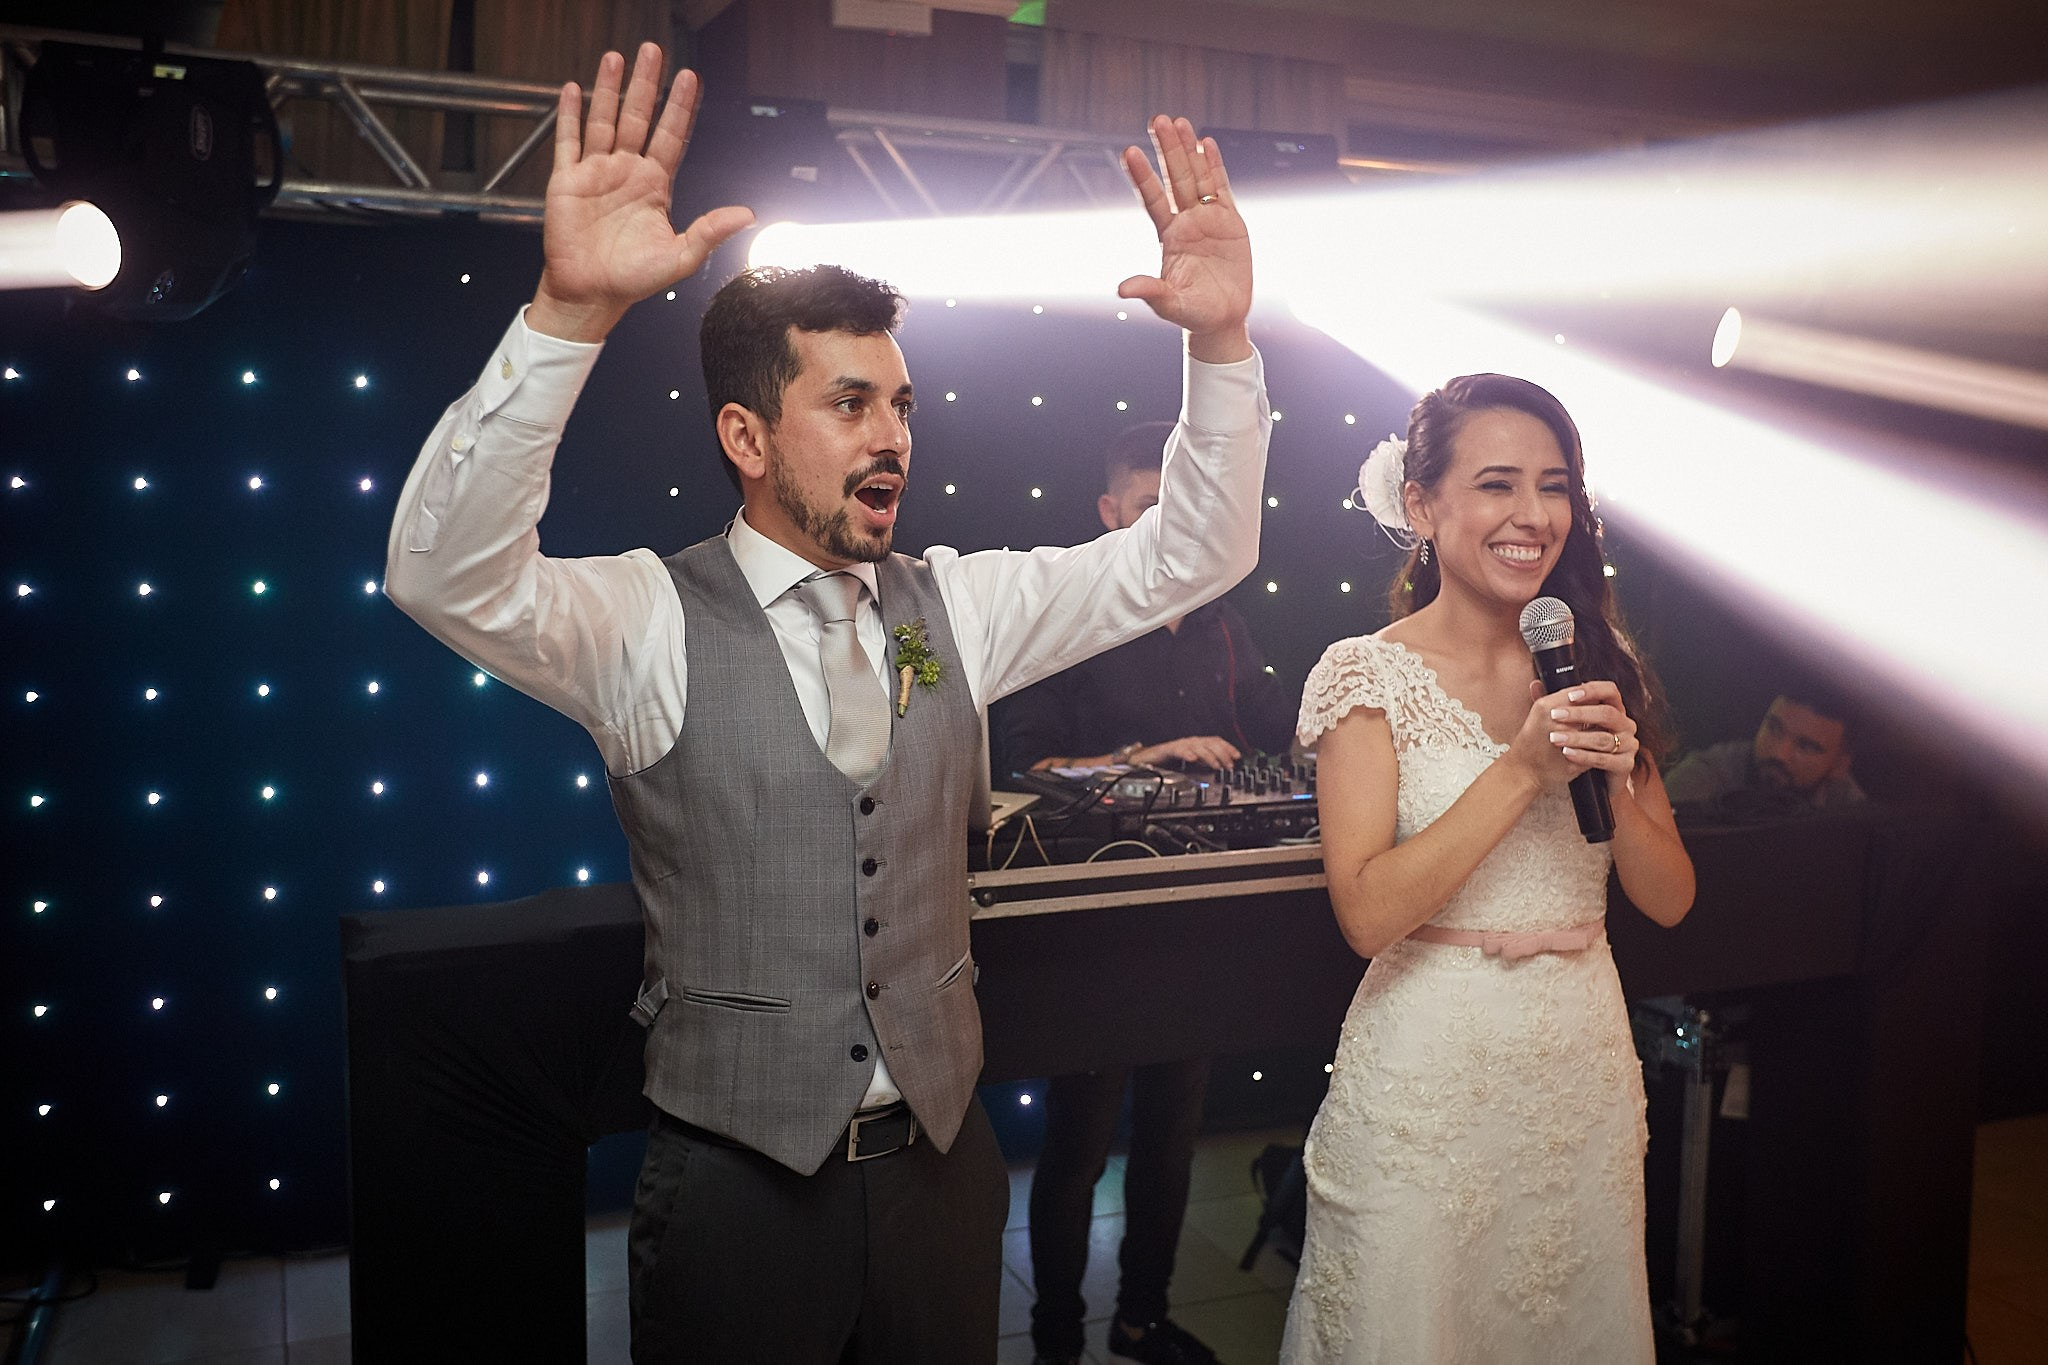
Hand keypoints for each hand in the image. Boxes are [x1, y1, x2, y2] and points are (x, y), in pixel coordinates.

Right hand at [529, 44, 755, 341]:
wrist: (591, 295)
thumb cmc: (635, 279)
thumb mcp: (680, 257)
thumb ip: (710, 231)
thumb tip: (746, 214)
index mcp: (656, 185)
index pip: (671, 136)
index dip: (681, 107)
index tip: (691, 78)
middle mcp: (627, 171)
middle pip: (639, 117)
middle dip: (648, 85)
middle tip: (654, 51)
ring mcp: (597, 173)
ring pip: (604, 120)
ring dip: (609, 89)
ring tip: (616, 57)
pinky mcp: (567, 181)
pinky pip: (568, 141)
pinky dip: (570, 115)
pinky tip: (574, 90)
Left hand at [1118, 116, 1252, 363]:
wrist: (1222, 318)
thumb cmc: (1193, 313)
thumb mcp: (1169, 304)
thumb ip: (1149, 292)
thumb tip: (1121, 290)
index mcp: (1168, 237)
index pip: (1152, 199)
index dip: (1142, 176)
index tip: (1129, 151)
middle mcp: (1185, 222)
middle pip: (1174, 178)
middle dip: (1166, 150)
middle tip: (1157, 120)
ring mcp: (1207, 219)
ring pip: (1196, 177)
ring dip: (1188, 150)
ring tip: (1178, 121)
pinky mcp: (1230, 221)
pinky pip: (1221, 188)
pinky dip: (1214, 166)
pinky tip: (1206, 143)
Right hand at [1135, 735, 1242, 769]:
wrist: (1147, 759)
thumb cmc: (1169, 761)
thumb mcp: (1193, 763)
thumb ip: (1206, 763)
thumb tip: (1222, 766)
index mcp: (1197, 744)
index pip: (1215, 741)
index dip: (1227, 747)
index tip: (1237, 756)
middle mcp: (1190, 742)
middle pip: (1209, 743)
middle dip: (1221, 753)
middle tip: (1229, 765)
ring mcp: (1179, 745)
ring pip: (1197, 747)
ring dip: (1208, 756)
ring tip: (1215, 765)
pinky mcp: (1167, 749)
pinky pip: (1178, 750)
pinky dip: (1186, 753)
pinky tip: (1192, 759)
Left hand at [1512, 678, 1639, 794]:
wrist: (1581, 777)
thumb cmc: (1572, 747)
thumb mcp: (1563, 724)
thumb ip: (1554, 704)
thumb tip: (1534, 684)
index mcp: (1612, 709)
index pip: (1609, 691)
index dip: (1592, 691)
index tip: (1570, 695)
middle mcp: (1624, 724)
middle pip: (1607, 713)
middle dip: (1579, 714)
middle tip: (1555, 716)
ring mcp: (1628, 744)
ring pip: (1604, 738)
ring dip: (1577, 738)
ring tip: (1554, 738)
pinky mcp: (1625, 764)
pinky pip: (1605, 759)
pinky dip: (1584, 756)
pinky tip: (1567, 753)